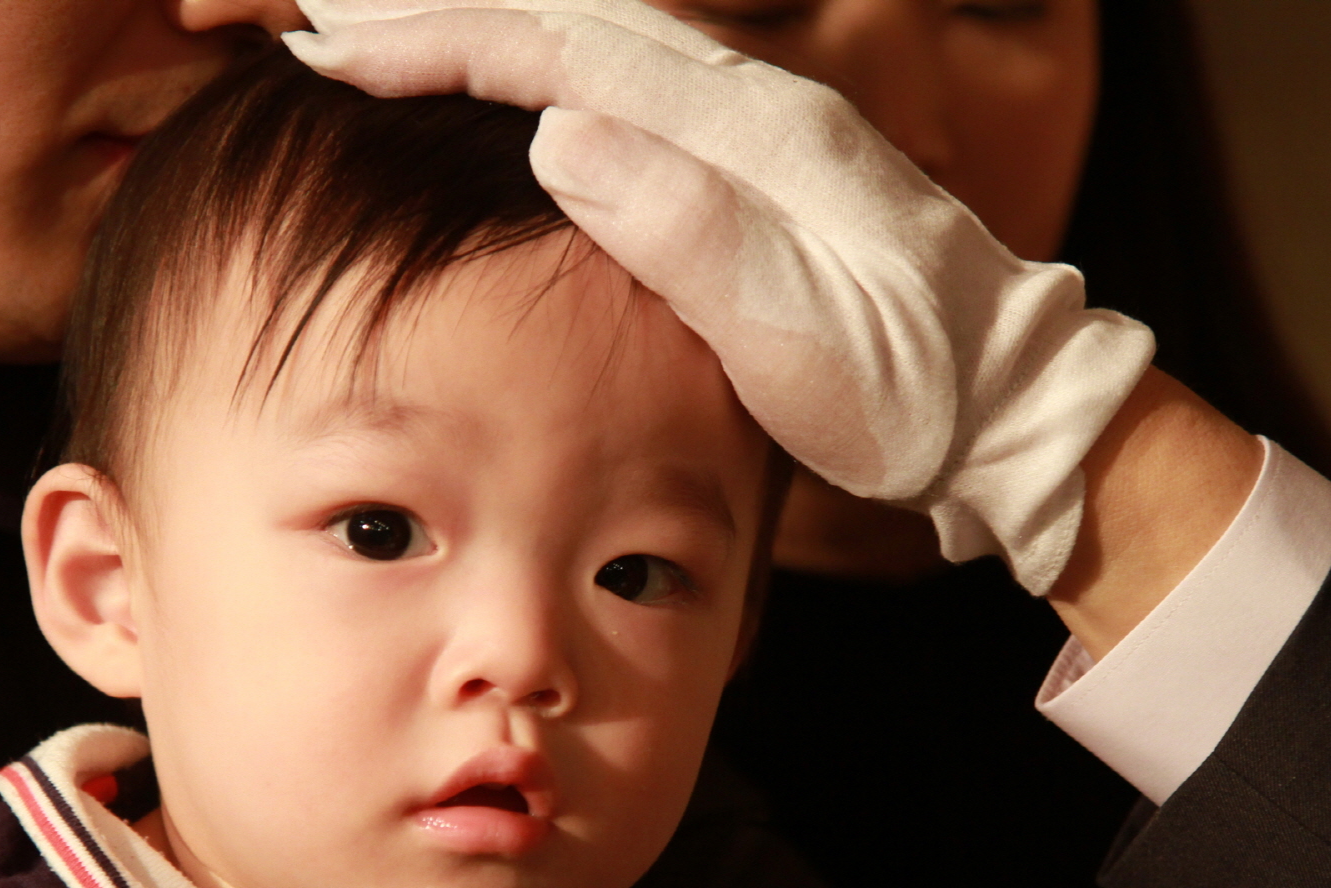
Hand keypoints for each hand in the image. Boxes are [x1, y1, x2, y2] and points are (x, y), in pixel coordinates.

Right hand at [286, 0, 1153, 591]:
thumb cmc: (910, 386)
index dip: (441, 47)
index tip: (338, 55)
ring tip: (383, 39)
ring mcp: (756, 127)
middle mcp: (750, 103)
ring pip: (593, 39)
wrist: (1010, 405)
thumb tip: (559, 131)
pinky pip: (623, 85)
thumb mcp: (798, 332)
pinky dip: (538, 73)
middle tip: (320, 23)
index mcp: (750, 131)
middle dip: (437, 15)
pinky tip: (506, 95)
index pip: (562, 55)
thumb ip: (684, 230)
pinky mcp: (755, 165)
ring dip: (482, 33)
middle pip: (566, 18)